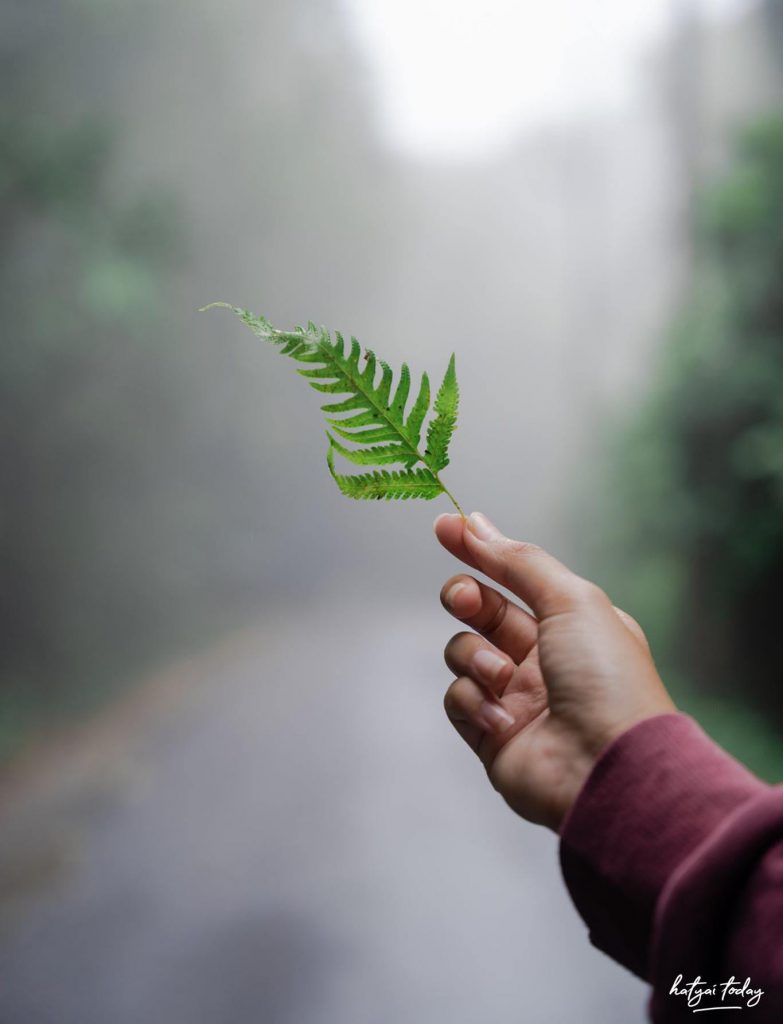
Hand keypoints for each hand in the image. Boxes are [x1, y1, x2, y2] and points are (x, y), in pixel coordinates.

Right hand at [435, 511, 675, 831]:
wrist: (608, 769)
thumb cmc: (606, 680)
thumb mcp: (570, 600)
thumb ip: (518, 561)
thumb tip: (475, 523)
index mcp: (571, 623)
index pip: (514, 576)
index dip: (479, 551)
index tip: (444, 527)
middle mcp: (542, 657)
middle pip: (482, 611)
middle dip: (466, 598)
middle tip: (466, 599)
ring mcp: (516, 696)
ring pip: (463, 653)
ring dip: (474, 657)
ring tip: (502, 676)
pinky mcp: (491, 734)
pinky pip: (458, 699)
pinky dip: (474, 702)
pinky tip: (503, 718)